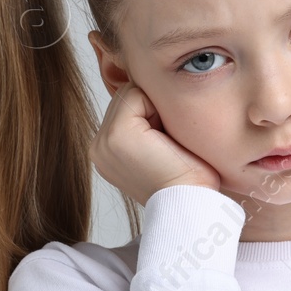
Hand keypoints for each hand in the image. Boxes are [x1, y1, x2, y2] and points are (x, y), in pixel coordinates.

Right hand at [90, 80, 221, 207]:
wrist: (192, 205)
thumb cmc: (189, 180)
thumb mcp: (160, 145)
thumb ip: (147, 120)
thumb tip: (152, 86)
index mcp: (106, 150)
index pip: (126, 104)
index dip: (154, 113)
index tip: (168, 144)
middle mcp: (98, 146)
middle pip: (126, 95)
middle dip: (153, 108)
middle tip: (169, 143)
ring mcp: (103, 142)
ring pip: (131, 92)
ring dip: (156, 108)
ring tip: (167, 141)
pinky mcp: (116, 135)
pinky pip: (137, 94)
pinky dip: (158, 108)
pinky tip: (166, 138)